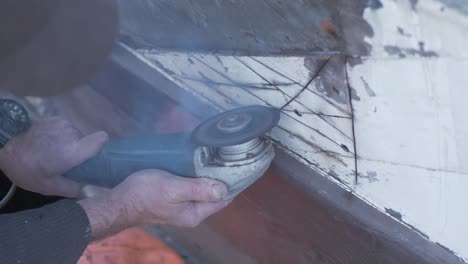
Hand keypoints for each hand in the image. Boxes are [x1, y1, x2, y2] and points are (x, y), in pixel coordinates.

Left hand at [0, 116, 108, 196]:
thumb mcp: (46, 186)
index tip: (93, 157)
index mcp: (74, 151)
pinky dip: (58, 136)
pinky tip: (45, 143)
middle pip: (86, 141)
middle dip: (78, 151)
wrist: (3, 141)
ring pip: (75, 136)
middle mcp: (72, 133)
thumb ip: (70, 189)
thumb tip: (84, 187)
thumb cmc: (25, 166)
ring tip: (51, 153)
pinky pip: (64, 129)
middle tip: (64, 162)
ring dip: (68, 144)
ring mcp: (63, 123)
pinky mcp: (54, 118)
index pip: (101, 139)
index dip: (101, 147)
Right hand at [78, 170, 230, 238]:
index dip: (232, 182)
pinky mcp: (172, 200)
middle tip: (225, 155)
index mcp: (195, 214)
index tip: (238, 163)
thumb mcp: (174, 188)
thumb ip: (199, 190)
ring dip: (207, 175)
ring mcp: (181, 207)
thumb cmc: (145, 194)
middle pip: (214, 194)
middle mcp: (191, 213)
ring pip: (202, 190)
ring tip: (213, 156)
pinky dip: (194, 176)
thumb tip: (224, 189)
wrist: (118, 201)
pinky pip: (190, 187)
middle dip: (220, 177)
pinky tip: (193, 163)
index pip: (223, 199)